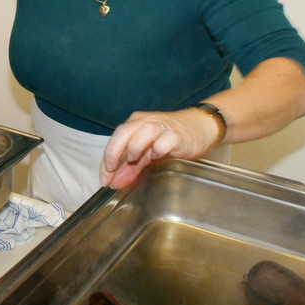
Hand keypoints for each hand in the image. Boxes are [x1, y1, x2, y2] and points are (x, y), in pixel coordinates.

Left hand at [99, 108, 221, 188]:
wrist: (200, 126)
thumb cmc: (171, 139)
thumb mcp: (147, 154)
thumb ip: (131, 168)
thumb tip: (115, 182)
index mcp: (135, 123)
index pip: (114, 140)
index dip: (106, 161)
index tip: (104, 179)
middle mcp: (145, 121)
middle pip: (123, 133)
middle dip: (113, 154)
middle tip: (111, 174)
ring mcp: (162, 126)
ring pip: (142, 132)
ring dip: (135, 149)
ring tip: (135, 161)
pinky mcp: (177, 135)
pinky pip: (164, 141)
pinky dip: (158, 150)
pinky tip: (158, 157)